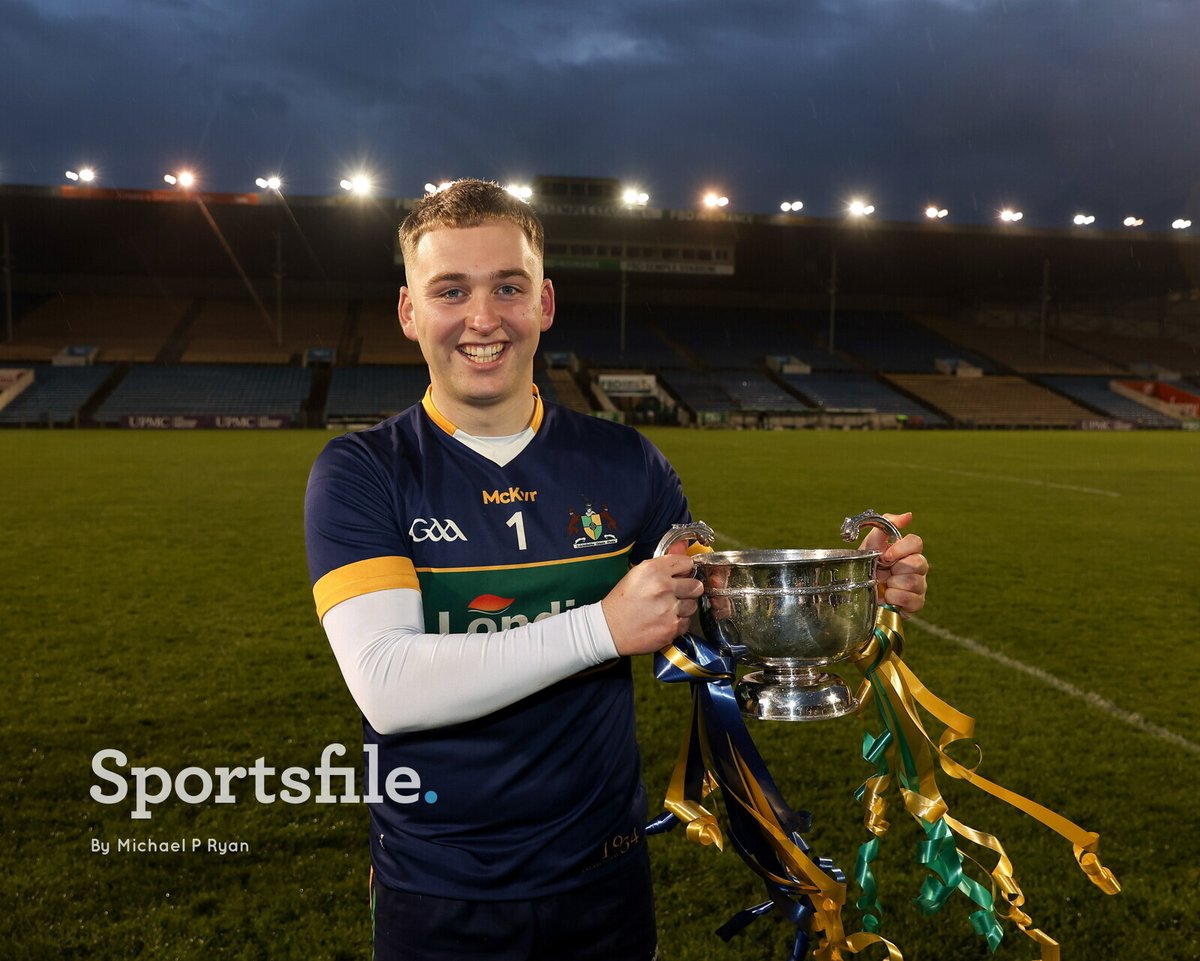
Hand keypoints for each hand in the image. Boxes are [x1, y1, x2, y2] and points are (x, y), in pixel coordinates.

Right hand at [601, 540, 704, 654]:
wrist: (609, 629)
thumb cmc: (622, 600)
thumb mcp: (638, 574)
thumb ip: (664, 562)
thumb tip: (684, 545)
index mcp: (653, 569)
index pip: (687, 563)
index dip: (683, 571)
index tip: (678, 576)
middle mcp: (663, 586)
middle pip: (695, 585)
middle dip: (688, 590)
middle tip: (675, 595)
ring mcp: (669, 608)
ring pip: (692, 605)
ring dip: (682, 608)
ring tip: (665, 610)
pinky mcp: (671, 628)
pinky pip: (686, 622)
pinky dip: (677, 623)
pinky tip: (663, 622)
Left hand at [861, 511, 927, 614]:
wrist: (860, 591)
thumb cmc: (868, 565)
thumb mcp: (872, 542)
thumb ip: (887, 524)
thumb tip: (909, 516)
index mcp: (908, 551)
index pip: (917, 542)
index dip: (901, 549)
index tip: (885, 556)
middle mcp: (918, 567)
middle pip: (918, 563)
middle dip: (896, 569)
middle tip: (884, 572)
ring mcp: (919, 585)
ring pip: (914, 582)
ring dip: (893, 585)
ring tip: (884, 585)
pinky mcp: (917, 603)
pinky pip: (913, 600)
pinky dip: (896, 598)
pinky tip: (887, 597)